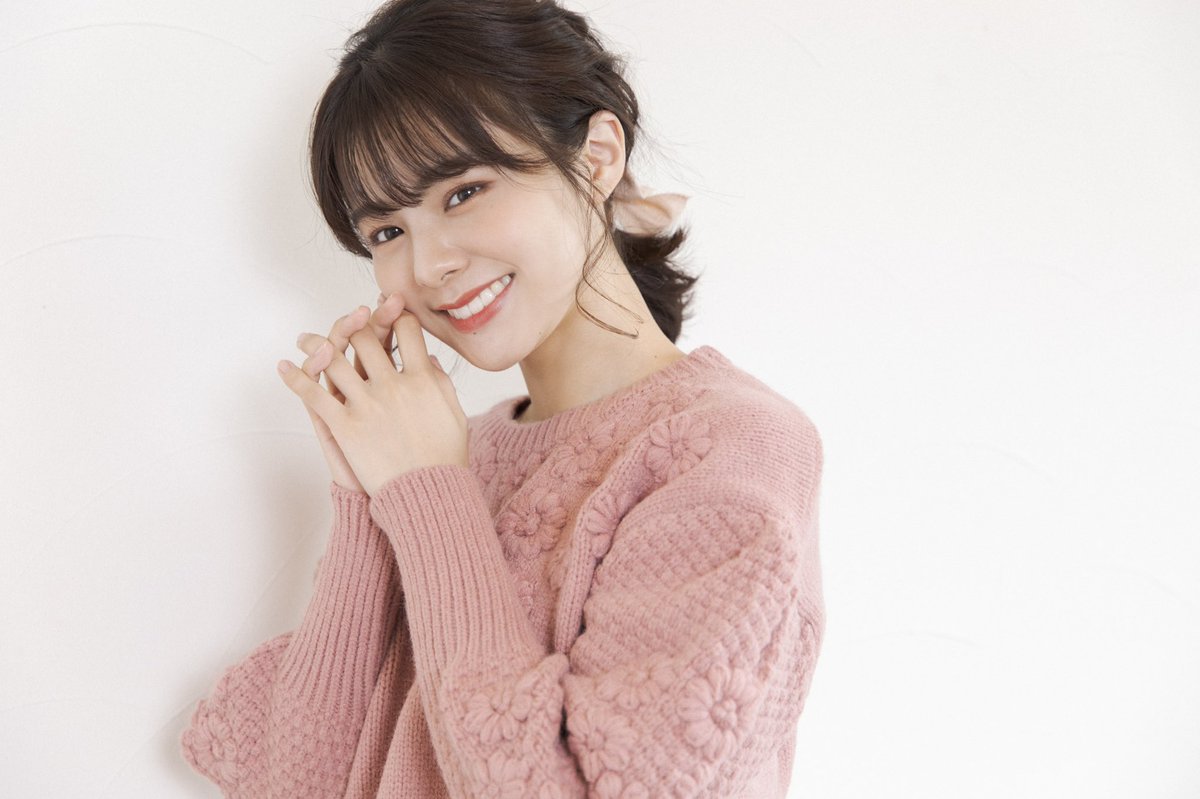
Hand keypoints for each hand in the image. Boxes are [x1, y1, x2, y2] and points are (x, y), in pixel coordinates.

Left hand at [278, 296, 467, 497]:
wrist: (427, 494)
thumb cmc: (445, 457)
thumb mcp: (454, 415)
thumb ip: (441, 384)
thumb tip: (428, 360)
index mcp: (423, 379)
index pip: (407, 332)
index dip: (397, 317)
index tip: (389, 312)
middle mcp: (393, 385)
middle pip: (366, 338)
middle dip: (355, 322)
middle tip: (346, 320)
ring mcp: (367, 404)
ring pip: (334, 359)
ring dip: (315, 343)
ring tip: (304, 337)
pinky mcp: (345, 425)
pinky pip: (314, 394)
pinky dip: (296, 377)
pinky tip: (283, 366)